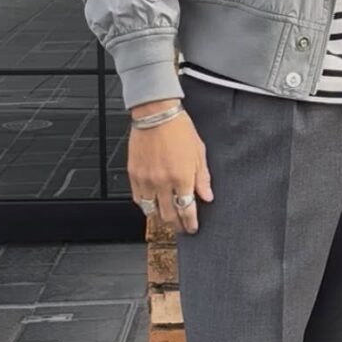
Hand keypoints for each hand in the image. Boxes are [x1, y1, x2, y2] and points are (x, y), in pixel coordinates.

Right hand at [128, 99, 213, 233]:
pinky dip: (145, 206)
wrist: (156, 114)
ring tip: (167, 219)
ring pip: (151, 211)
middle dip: (177, 225)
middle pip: (168, 215)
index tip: (193, 227)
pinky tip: (152, 205)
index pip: (186, 209)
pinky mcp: (133, 175)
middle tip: (181, 227)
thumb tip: (207, 196)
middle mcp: (163, 182)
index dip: (190, 223)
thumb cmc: (179, 128)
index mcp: (182, 177)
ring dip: (160, 218)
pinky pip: (138, 199)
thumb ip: (203, 177)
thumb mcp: (199, 152)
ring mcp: (146, 180)